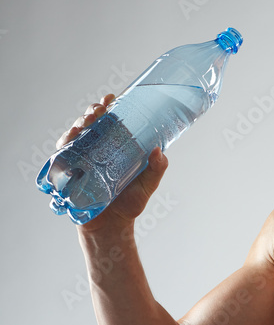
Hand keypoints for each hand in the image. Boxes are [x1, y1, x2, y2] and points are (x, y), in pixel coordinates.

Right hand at [57, 93, 168, 233]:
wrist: (111, 228)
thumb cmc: (130, 205)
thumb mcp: (147, 185)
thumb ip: (156, 169)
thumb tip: (160, 152)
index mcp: (115, 148)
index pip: (110, 122)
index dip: (108, 107)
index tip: (111, 97)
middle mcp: (96, 150)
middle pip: (91, 124)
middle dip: (92, 112)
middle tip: (99, 109)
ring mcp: (82, 160)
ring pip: (76, 134)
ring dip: (79, 123)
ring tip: (86, 121)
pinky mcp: (70, 172)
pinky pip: (63, 153)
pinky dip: (66, 142)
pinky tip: (72, 136)